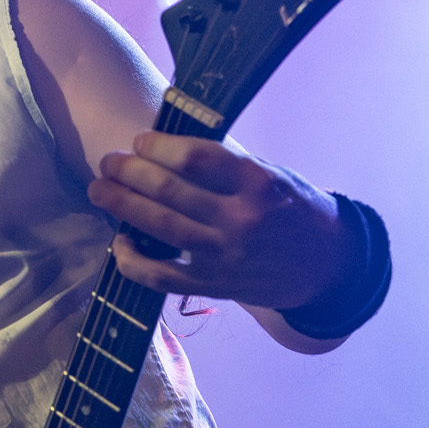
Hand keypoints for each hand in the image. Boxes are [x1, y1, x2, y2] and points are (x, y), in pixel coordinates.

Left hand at [88, 132, 355, 308]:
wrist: (329, 265)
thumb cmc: (296, 211)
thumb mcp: (273, 176)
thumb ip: (227, 168)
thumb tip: (169, 151)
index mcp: (257, 183)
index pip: (196, 157)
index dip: (159, 146)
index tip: (139, 141)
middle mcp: (240, 218)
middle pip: (169, 190)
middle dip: (129, 172)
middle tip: (108, 163)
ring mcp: (225, 255)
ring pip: (160, 227)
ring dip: (122, 205)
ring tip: (99, 190)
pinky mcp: (214, 285)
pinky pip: (161, 276)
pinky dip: (133, 260)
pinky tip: (119, 243)